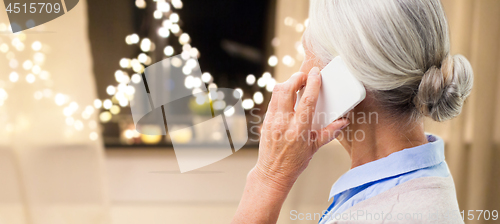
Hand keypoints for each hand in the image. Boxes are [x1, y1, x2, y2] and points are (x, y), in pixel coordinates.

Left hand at [252, 67, 350, 190]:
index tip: (316, 73)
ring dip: (288, 84)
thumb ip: (329, 132)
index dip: (312, 83)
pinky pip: (272, 100)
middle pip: (287, 90)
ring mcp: (272, 121)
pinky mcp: (265, 121)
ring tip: (298, 84)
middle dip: (296, 78)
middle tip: (305, 76)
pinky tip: (289, 96)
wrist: (273, 173)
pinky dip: (281, 94)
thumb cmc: (295, 162)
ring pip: (277, 92)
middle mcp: (284, 123)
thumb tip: (344, 121)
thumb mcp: (315, 148)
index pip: (307, 101)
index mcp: (299, 130)